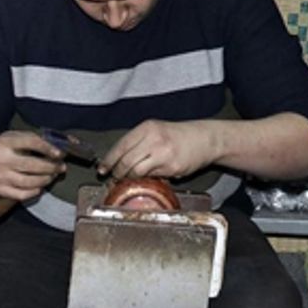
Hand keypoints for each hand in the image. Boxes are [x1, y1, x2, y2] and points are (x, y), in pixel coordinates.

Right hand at [0, 131, 65, 200]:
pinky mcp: (0, 189)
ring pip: (29, 182)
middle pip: (33, 166)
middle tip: (60, 167)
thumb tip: (66, 143)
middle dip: (51, 167)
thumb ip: (37, 139)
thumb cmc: (4, 147)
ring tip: (51, 175)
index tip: (60, 154)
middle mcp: (1, 160)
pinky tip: (39, 185)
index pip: (31, 143)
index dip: (48, 148)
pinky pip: (23, 194)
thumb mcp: (16, 137)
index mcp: (5, 142)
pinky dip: (35, 191)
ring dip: (46, 179)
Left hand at [99, 119, 218, 179]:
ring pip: (137, 171)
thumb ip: (137, 142)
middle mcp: (154, 139)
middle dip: (118, 172)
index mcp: (147, 128)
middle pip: (126, 161)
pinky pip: (152, 177)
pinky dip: (147, 179)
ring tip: (130, 179)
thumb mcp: (155, 130)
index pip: (121, 146)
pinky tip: (148, 177)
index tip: (103, 169)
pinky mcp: (172, 167)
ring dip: (130, 178)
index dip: (109, 160)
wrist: (205, 139)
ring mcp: (163, 154)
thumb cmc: (178, 136)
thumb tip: (116, 160)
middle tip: (115, 177)